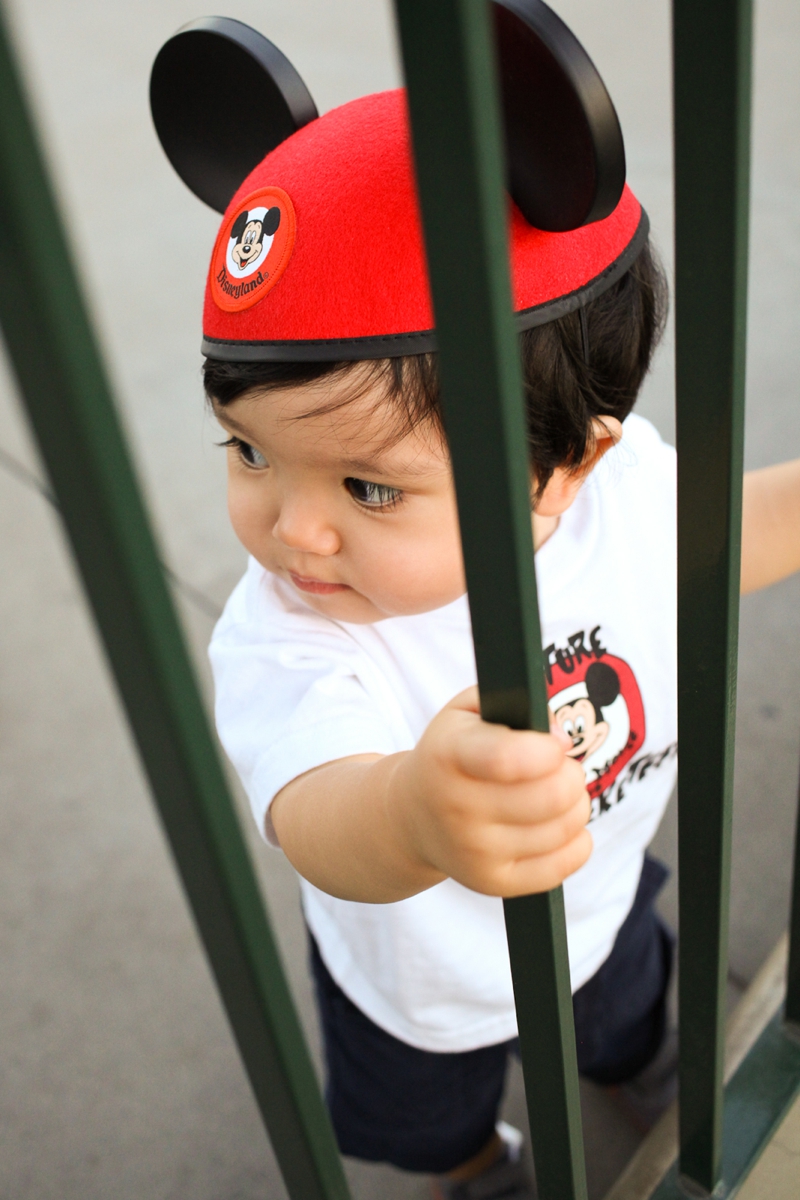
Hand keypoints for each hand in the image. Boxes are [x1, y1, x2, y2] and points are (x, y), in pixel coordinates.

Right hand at [389, 686, 591, 896]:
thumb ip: (514, 703)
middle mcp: (456, 808)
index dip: (546, 749)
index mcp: (447, 756)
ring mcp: (473, 852)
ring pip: (564, 827)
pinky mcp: (492, 882)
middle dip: (571, 774)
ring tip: (556, 794)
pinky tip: (558, 825)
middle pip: (552, 795)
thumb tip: (559, 738)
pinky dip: (576, 843)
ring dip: (575, 804)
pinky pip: (561, 867)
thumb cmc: (451, 754)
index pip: (506, 758)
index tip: (554, 744)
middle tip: (560, 768)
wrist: (412, 816)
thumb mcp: (465, 712)